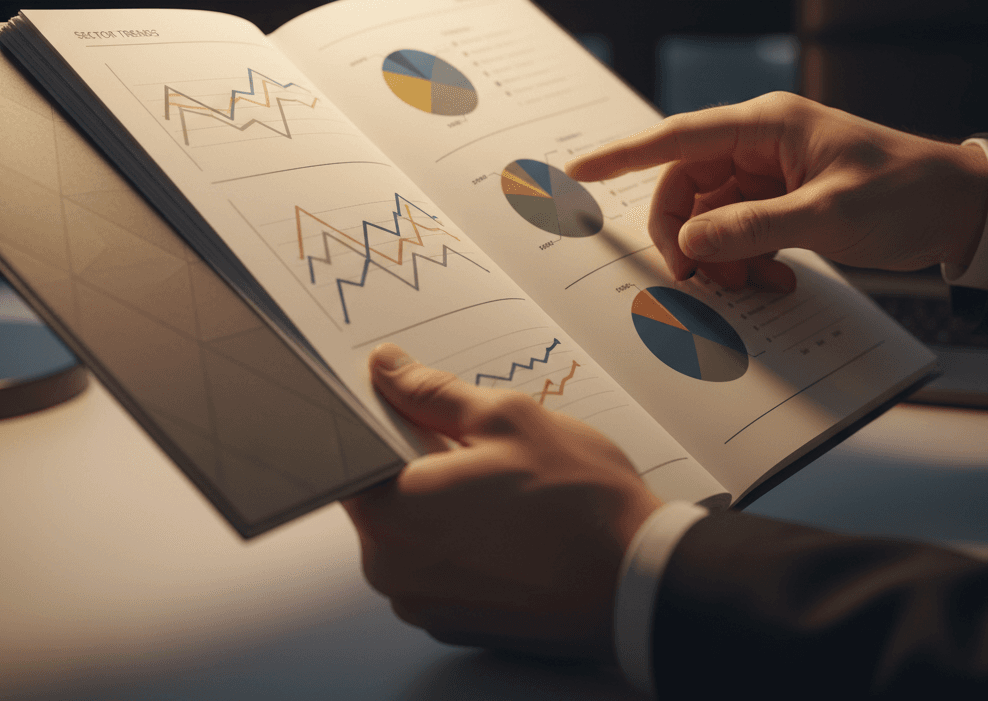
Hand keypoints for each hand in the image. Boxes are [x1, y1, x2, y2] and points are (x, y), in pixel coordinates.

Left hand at [342, 344, 661, 661]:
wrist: (640, 581)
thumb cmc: (579, 501)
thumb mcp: (505, 418)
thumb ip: (431, 392)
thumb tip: (385, 368)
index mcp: (393, 513)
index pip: (352, 453)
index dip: (380, 421)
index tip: (411, 408)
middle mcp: (393, 570)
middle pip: (382, 493)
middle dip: (419, 461)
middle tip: (480, 449)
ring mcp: (424, 604)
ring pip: (412, 530)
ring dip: (442, 502)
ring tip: (504, 490)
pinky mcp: (454, 624)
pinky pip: (438, 565)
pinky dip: (460, 540)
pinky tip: (509, 525)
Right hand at [566, 92, 987, 291]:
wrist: (961, 209)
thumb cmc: (907, 194)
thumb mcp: (828, 216)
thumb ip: (752, 229)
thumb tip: (690, 244)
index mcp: (766, 126)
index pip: (677, 137)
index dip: (622, 155)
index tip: (579, 172)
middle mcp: (759, 145)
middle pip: (685, 186)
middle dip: (683, 234)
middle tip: (696, 278)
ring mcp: (768, 174)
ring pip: (708, 215)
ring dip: (716, 256)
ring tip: (750, 287)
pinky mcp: (780, 201)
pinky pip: (736, 232)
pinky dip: (742, 261)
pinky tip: (772, 283)